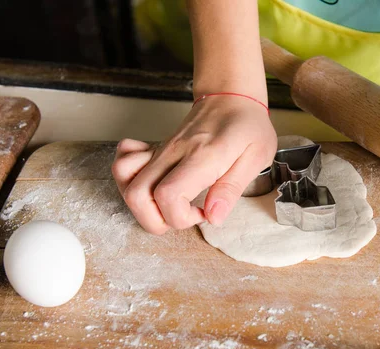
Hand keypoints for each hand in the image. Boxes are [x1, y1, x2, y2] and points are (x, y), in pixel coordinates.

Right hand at [111, 95, 276, 233]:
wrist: (231, 96)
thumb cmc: (247, 126)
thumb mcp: (256, 157)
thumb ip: (231, 189)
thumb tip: (213, 217)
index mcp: (202, 157)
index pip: (168, 196)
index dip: (181, 218)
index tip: (203, 213)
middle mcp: (174, 153)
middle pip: (137, 195)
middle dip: (156, 221)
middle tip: (185, 215)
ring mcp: (161, 150)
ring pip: (124, 181)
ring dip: (141, 204)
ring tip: (169, 205)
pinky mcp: (154, 150)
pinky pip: (123, 163)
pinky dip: (128, 179)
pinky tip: (154, 184)